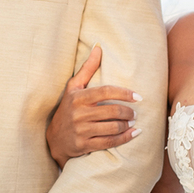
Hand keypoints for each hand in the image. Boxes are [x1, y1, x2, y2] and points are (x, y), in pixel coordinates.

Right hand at [45, 45, 139, 167]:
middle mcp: (79, 113)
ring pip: (112, 127)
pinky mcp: (84, 145)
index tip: (138, 97)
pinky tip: (133, 134)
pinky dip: (124, 139)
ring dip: (127, 125)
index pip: (105, 92)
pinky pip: (109, 142)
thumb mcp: (73, 87)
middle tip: (134, 113)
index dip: (124, 93)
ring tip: (132, 122)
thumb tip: (98, 47)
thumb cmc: (68, 108)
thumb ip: (87, 68)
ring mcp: (81, 130)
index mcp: (78, 97)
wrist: (55, 139)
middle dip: (128, 112)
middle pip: (112, 111)